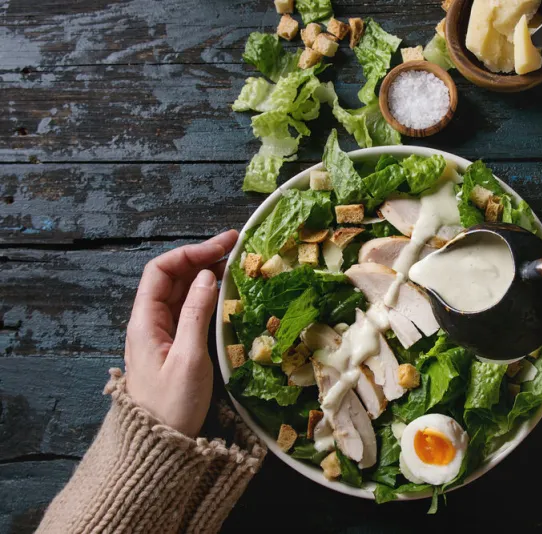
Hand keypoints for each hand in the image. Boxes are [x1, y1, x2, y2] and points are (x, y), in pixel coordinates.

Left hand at [124, 230, 238, 436]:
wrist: (160, 446)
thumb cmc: (172, 405)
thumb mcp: (189, 358)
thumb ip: (197, 314)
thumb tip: (207, 275)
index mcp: (145, 321)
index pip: (161, 270)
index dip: (190, 253)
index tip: (223, 246)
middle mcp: (151, 322)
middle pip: (173, 277)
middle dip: (203, 258)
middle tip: (237, 247)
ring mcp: (163, 334)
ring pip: (184, 293)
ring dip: (207, 275)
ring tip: (236, 264)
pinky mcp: (176, 346)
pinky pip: (190, 311)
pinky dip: (209, 296)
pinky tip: (228, 293)